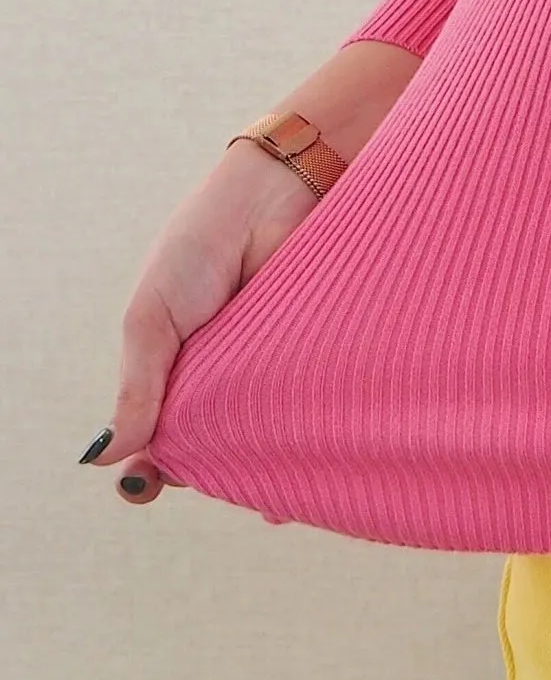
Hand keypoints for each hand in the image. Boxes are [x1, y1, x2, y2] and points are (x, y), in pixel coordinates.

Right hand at [79, 145, 317, 503]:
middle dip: (214, 470)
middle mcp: (224, 373)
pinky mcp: (317, 350)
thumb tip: (105, 457)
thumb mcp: (152, 317)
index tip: (146, 488)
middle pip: (218, 442)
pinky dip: (312, 425)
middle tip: (215, 483)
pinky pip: (313, 400)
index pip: (163, 433)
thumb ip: (138, 384)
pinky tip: (312, 452)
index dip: (156, 464)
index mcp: (175, 368)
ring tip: (266, 482)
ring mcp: (271, 364)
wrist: (277, 191)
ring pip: (268, 430)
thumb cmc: (201, 246)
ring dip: (266, 458)